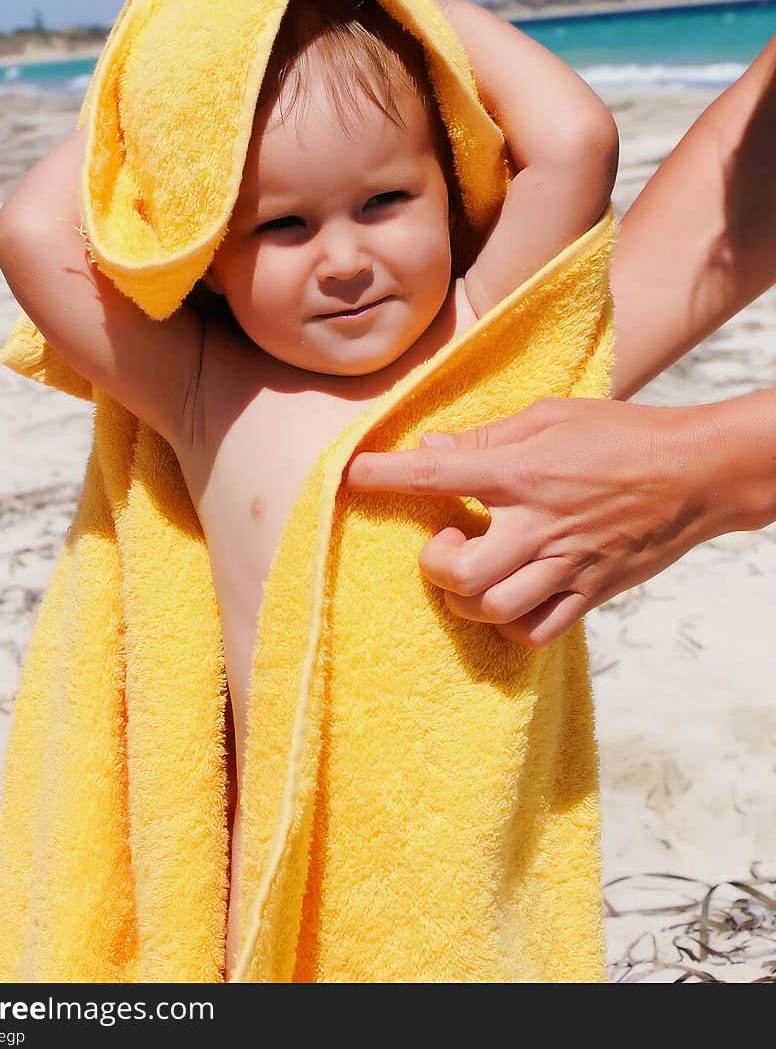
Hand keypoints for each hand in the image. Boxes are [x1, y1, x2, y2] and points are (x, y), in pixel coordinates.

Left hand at [344, 397, 719, 647]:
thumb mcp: (549, 416)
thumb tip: (429, 447)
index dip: (385, 476)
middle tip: (443, 544)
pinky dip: (509, 626)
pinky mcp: (590, 593)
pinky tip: (506, 598)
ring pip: (493, 610)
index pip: (437, 476)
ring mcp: (566, 566)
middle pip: (462, 574)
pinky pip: (535, 633)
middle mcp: (539, 526)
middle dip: (435, 566)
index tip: (352, 474)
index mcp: (524, 473)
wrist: (695, 473)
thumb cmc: (621, 435)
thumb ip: (486, 438)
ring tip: (472, 571)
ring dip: (467, 597)